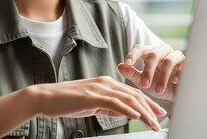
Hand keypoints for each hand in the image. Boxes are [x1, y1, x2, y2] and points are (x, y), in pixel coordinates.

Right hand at [31, 76, 166, 130]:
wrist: (45, 97)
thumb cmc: (66, 101)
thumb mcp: (91, 103)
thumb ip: (107, 106)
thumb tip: (123, 112)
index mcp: (106, 83)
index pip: (132, 93)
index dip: (147, 102)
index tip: (158, 112)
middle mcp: (105, 82)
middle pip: (134, 94)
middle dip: (150, 107)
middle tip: (161, 119)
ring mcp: (99, 88)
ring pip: (127, 98)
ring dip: (143, 111)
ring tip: (152, 122)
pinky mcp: (91, 95)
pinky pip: (113, 102)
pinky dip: (127, 109)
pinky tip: (136, 116)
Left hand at [118, 44, 184, 100]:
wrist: (176, 95)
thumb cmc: (157, 86)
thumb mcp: (143, 82)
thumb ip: (132, 74)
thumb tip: (120, 66)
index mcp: (149, 53)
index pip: (140, 48)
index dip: (133, 54)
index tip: (126, 63)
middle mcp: (162, 51)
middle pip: (153, 54)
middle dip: (148, 70)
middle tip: (144, 85)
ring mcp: (176, 55)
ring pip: (169, 60)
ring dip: (162, 76)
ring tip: (158, 91)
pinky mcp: (187, 63)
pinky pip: (183, 65)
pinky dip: (177, 74)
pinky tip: (173, 82)